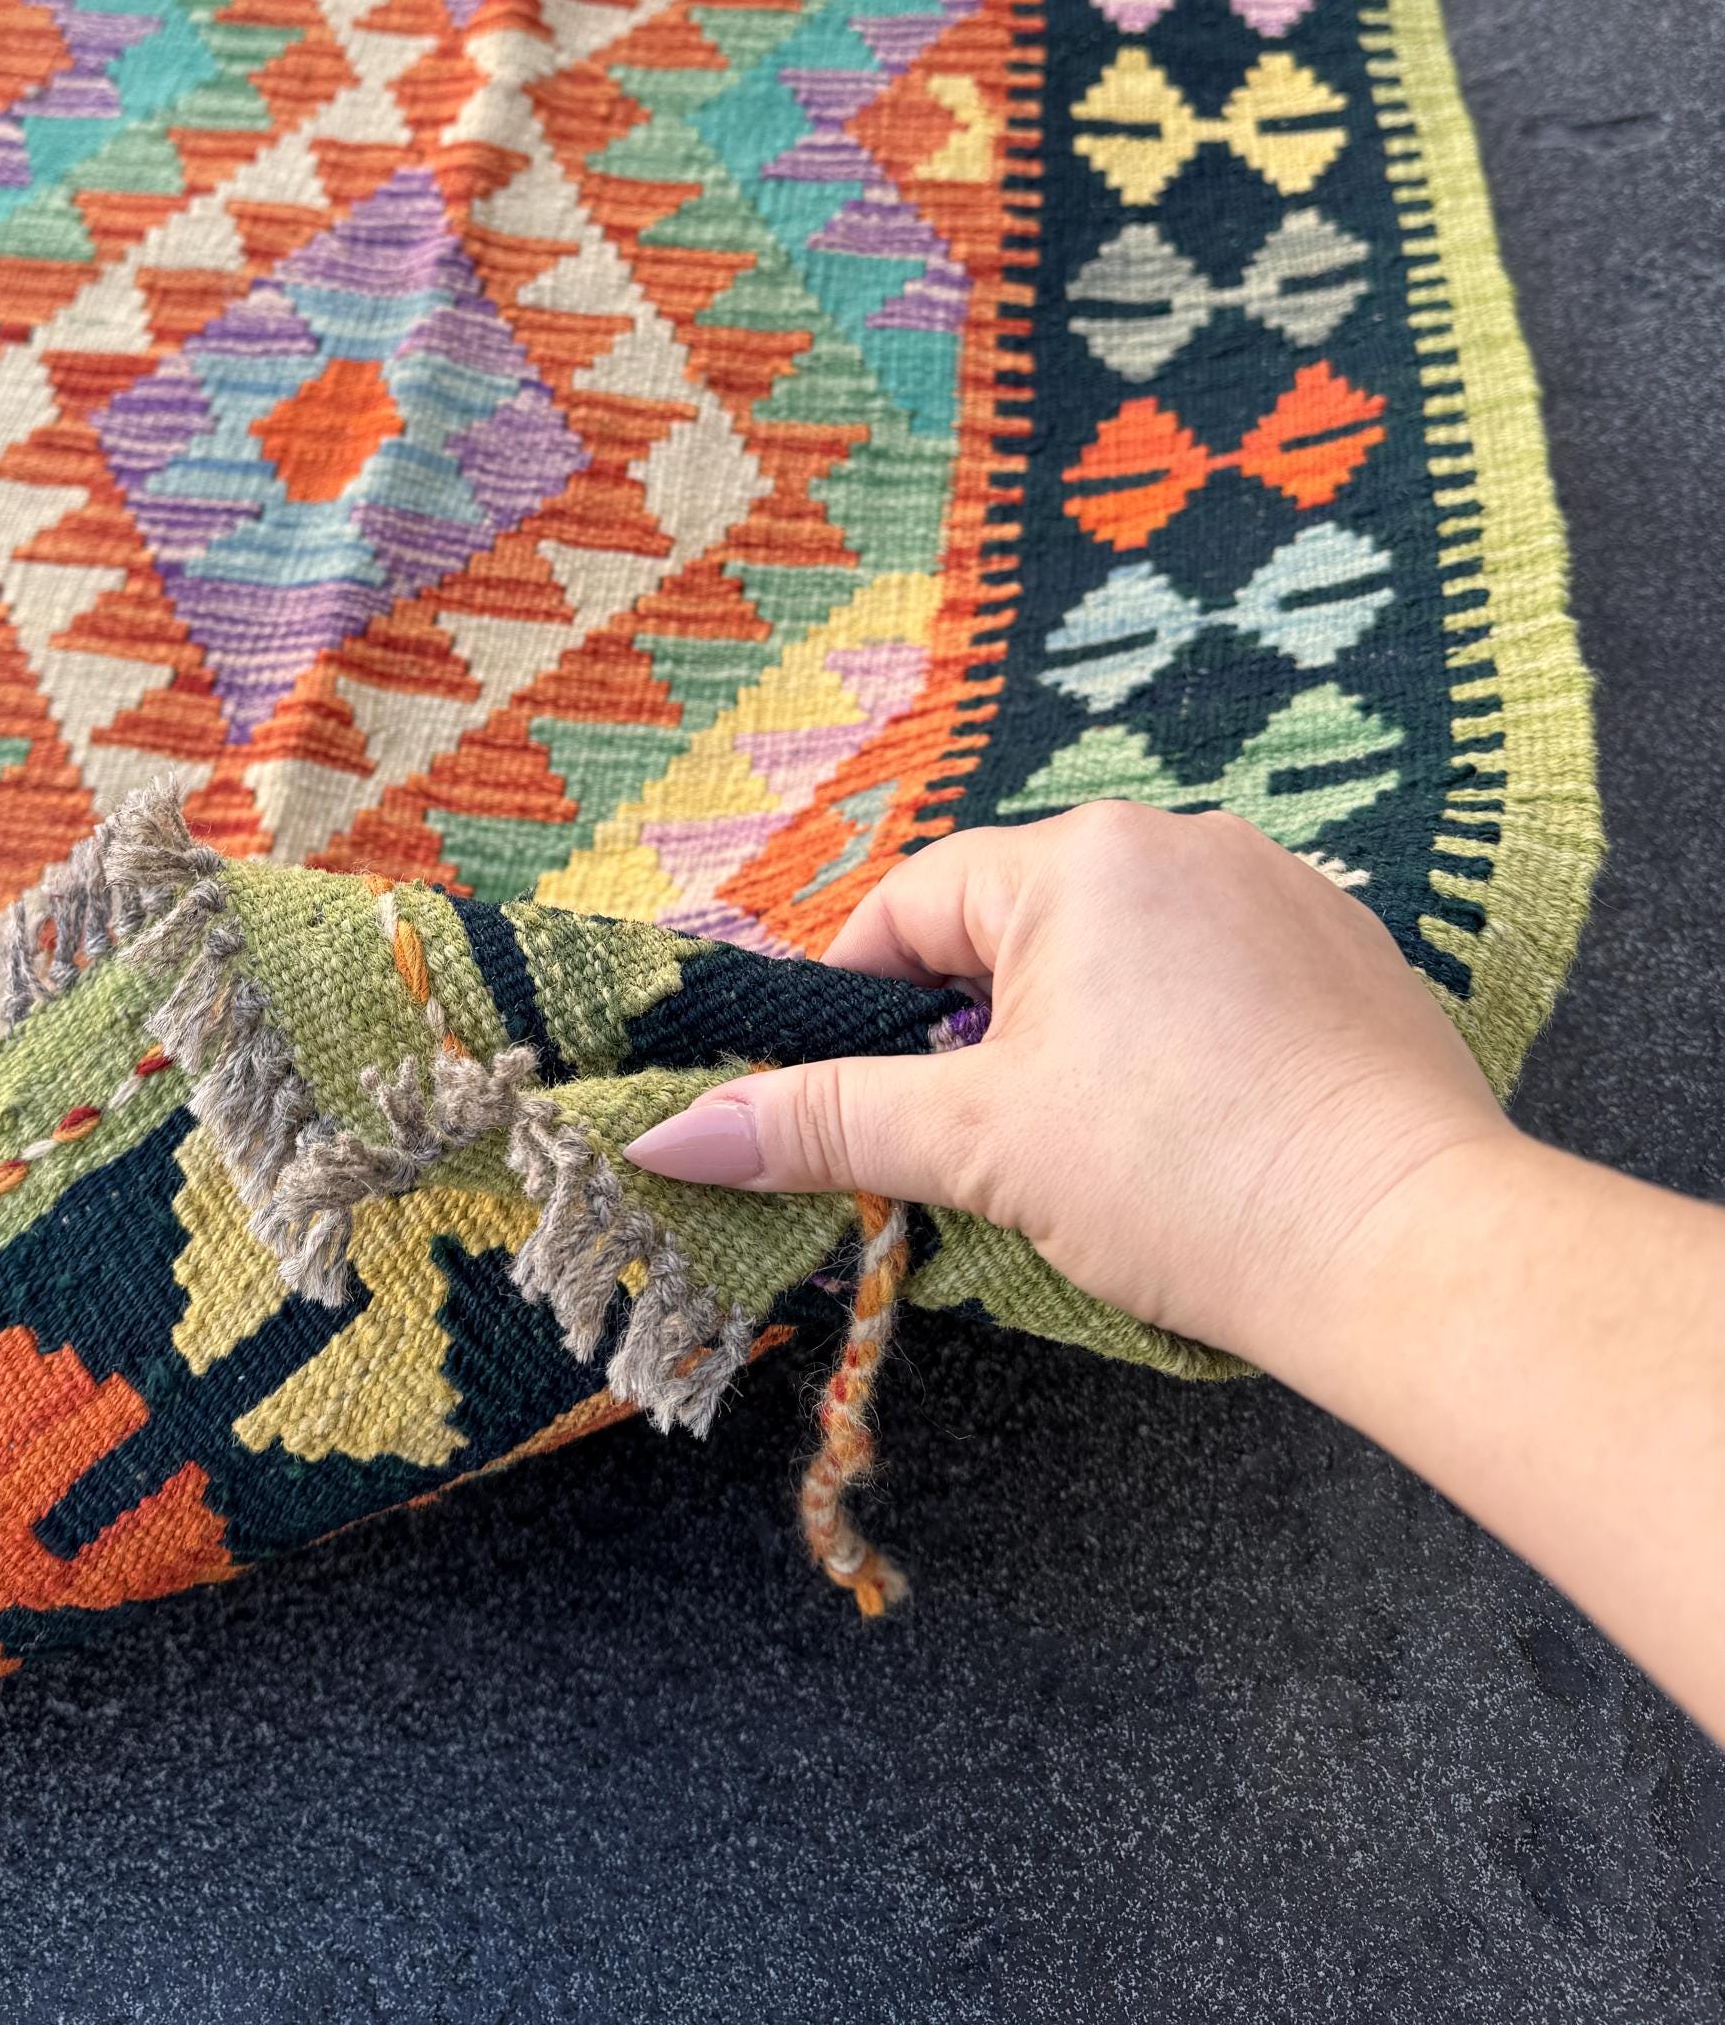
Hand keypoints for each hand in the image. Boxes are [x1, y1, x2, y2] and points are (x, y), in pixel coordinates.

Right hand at [623, 802, 1508, 1370]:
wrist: (1413, 1245)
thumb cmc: (1189, 1180)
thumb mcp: (980, 1147)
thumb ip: (823, 1122)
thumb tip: (670, 1129)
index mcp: (1081, 856)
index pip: (914, 905)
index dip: (859, 1000)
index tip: (846, 1094)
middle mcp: (1183, 839)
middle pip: (1019, 924)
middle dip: (978, 1025)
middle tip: (975, 1143)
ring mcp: (1282, 888)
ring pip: (1121, 952)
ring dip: (1079, 1032)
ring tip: (1095, 1150)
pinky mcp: (1351, 952)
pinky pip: (1219, 974)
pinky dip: (1182, 1039)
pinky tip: (1198, 1133)